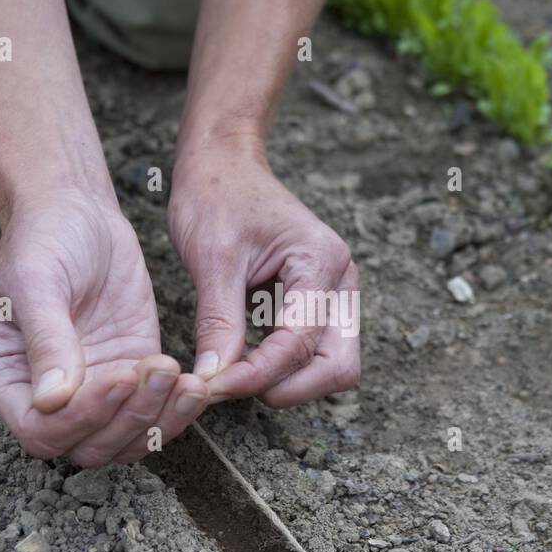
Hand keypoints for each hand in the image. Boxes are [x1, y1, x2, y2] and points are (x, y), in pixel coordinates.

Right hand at [0, 190, 208, 464]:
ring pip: (126, 439)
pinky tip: (195, 382)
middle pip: (88, 446)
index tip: (118, 378)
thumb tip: (52, 400)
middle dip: (129, 418)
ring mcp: (94, 391)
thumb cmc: (43, 241)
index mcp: (7, 381)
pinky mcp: (131, 375)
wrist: (78, 213)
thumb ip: (45, 340)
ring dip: (160, 419)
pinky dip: (177, 408)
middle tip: (158, 373)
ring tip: (185, 381)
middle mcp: (49, 399)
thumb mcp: (36, 281)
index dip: (80, 419)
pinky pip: (155, 413)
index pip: (40, 432)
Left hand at [168, 143, 359, 406]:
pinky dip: (283, 367)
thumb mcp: (212, 258)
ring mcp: (334, 292)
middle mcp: (339, 279)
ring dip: (288, 381)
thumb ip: (218, 321)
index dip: (259, 373)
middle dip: (288, 387)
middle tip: (232, 387)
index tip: (214, 386)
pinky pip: (314, 352)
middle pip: (337, 366)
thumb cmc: (217, 195)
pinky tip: (242, 361)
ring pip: (331, 365)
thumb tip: (213, 379)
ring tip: (234, 374)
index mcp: (321, 261)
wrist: (222, 163)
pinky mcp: (318, 302)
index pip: (300, 343)